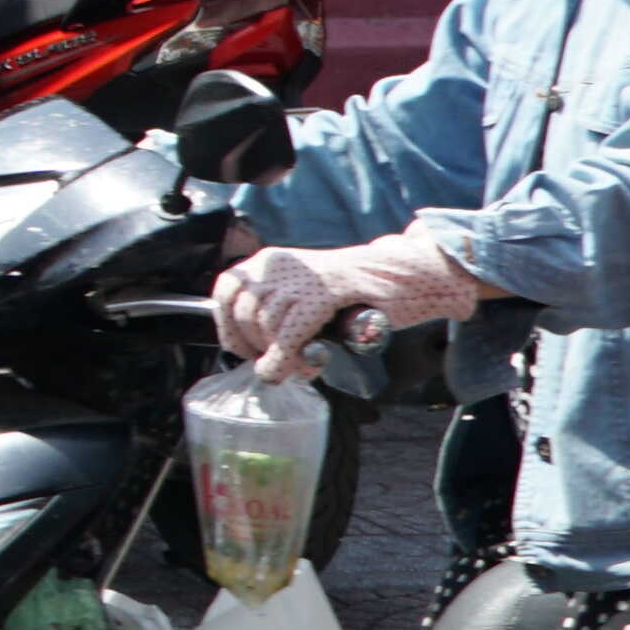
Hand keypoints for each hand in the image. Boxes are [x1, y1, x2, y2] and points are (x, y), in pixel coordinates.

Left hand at [213, 230, 484, 379]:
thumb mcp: (305, 294)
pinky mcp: (324, 294)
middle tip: (284, 366)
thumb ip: (277, 312)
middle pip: (244, 316)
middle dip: (259, 349)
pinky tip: (302, 368)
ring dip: (281, 359)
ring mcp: (301, 278)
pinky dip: (288, 360)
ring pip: (267, 330)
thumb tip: (250, 351)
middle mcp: (278, 264)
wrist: (405, 276)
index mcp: (269, 261)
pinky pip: (290, 335)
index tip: (245, 351)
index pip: (224, 292)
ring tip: (304, 367)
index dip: (229, 328)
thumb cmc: (356, 293)